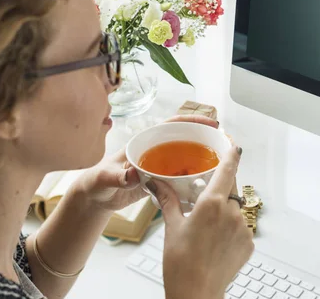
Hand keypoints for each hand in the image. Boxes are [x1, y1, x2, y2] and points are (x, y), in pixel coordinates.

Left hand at [74, 114, 219, 211]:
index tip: (210, 123)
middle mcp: (155, 150)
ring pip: (185, 158)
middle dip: (204, 138)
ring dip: (201, 159)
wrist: (95, 198)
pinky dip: (194, 178)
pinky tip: (205, 184)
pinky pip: (181, 176)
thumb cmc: (97, 182)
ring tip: (220, 163)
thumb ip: (118, 176)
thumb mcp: (105, 178)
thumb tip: (132, 174)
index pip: (172, 125)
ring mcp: (159, 166)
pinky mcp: (161, 181)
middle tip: (223, 144)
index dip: (192, 121)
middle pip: (184, 139)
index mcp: (144, 142)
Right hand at [146, 146, 253, 298]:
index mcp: (212, 203)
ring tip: (207, 228)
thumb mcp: (172, 226)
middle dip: (221, 187)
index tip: (233, 144)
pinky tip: (215, 241)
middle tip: (207, 197)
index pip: (228, 169)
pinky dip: (230, 228)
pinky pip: (241, 226)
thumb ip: (168, 200)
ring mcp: (243, 228)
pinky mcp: (249, 243)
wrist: (196, 293)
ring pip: (236, 208)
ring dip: (225, 210)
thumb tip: (156, 183)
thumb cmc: (181, 263)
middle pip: (232, 187)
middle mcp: (232, 212)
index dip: (231, 154)